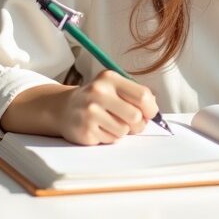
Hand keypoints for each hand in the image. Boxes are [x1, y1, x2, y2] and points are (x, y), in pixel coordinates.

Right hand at [0, 70, 158, 144]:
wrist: (63, 108)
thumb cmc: (97, 99)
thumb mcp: (113, 88)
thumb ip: (134, 95)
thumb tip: (154, 111)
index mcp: (109, 78)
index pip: (142, 95)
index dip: (152, 109)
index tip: (150, 114)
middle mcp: (98, 92)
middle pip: (135, 116)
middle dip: (138, 124)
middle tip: (132, 123)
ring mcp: (90, 111)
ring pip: (124, 130)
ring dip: (122, 131)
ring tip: (110, 123)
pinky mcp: (85, 130)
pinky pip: (110, 140)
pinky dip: (109, 137)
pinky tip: (99, 128)